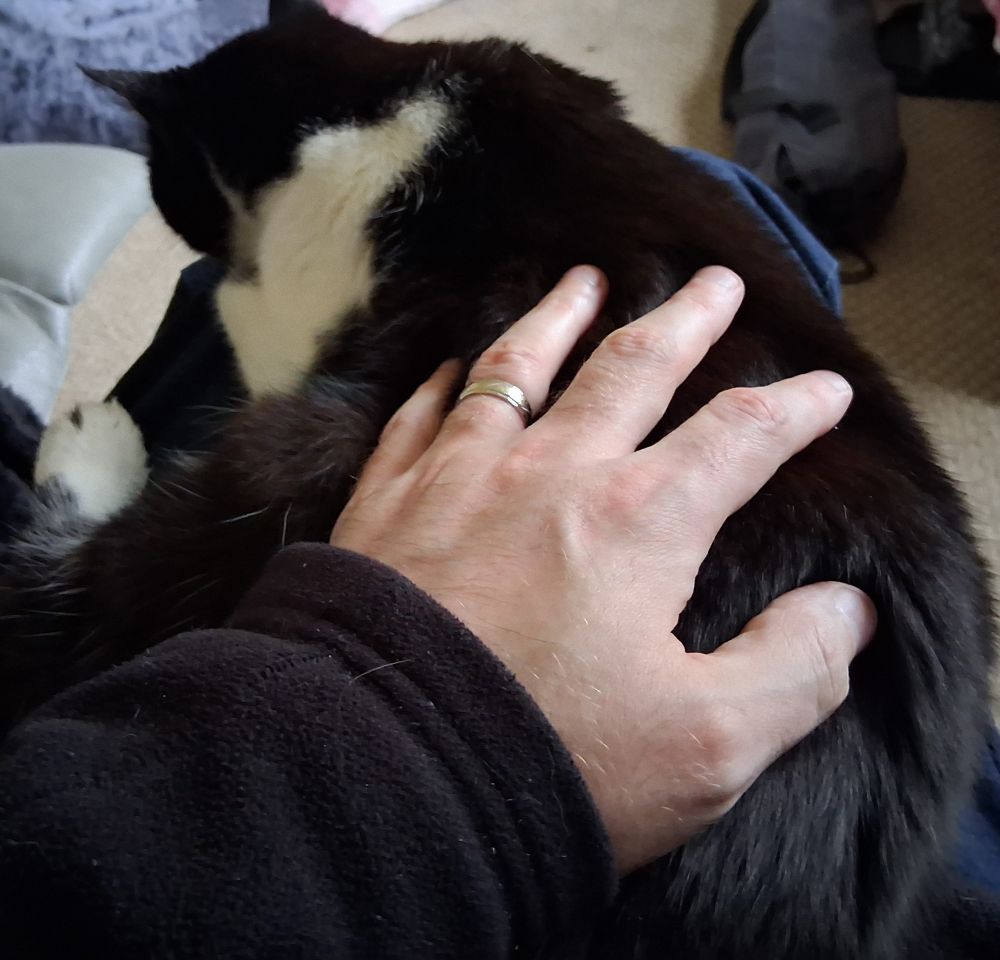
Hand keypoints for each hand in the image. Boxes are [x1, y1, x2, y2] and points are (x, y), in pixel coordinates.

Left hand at [331, 265, 875, 873]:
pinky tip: (450, 363)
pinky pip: (420, 416)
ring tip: (586, 278)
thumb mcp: (706, 743)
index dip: (794, 410)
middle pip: (634, 369)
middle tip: (716, 281)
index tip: (827, 391)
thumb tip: (847, 610)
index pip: (740, 439)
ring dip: (560, 316)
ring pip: (521, 367)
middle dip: (686, 320)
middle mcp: (553, 473)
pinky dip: (442, 382)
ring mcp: (461, 476)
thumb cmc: (547, 754)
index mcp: (640, 521)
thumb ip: (792, 670)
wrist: (378, 766)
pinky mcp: (387, 501)